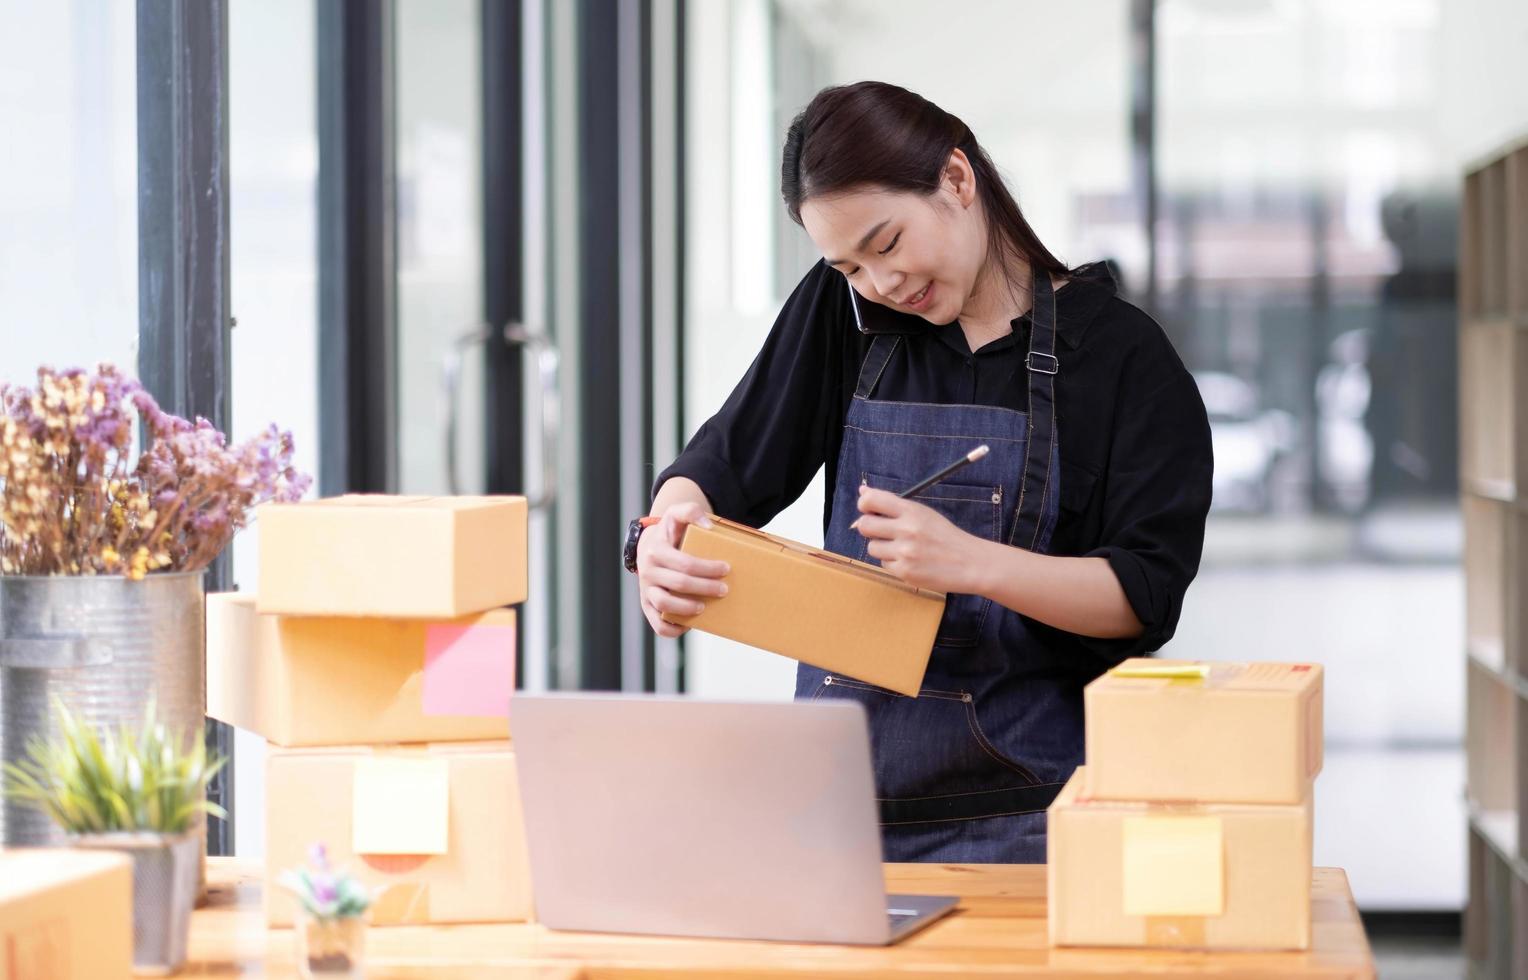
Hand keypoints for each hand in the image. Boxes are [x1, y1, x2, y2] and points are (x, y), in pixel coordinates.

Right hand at [635, 502, 730, 637]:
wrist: (650, 545)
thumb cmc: (670, 532)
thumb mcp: (677, 514)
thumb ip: (691, 511)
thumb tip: (708, 526)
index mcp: (656, 551)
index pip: (685, 563)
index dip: (708, 568)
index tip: (726, 568)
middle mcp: (648, 572)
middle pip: (679, 585)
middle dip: (706, 588)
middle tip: (724, 589)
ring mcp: (646, 590)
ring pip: (665, 606)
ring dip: (688, 609)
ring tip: (704, 607)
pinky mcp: (647, 606)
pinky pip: (658, 625)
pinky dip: (674, 629)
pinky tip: (690, 625)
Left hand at [854, 486, 984, 593]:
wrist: (970, 563)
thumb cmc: (946, 537)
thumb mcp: (924, 514)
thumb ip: (892, 504)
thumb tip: (863, 490)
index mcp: (912, 511)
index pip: (871, 500)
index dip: (864, 504)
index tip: (869, 510)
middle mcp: (906, 529)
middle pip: (864, 525)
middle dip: (868, 528)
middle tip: (881, 531)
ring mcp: (905, 552)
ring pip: (872, 547)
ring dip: (882, 548)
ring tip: (902, 548)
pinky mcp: (905, 572)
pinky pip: (884, 565)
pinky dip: (893, 563)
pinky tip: (910, 561)